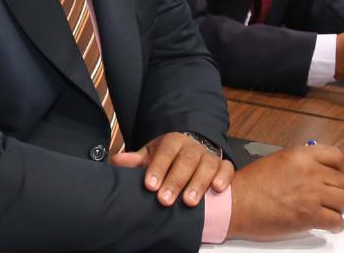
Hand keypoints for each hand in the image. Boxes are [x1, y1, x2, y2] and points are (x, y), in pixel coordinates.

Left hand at [109, 132, 233, 206]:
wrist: (190, 149)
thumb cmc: (168, 156)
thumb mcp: (150, 155)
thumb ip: (135, 160)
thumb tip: (116, 160)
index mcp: (173, 141)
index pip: (166, 151)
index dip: (158, 167)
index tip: (150, 185)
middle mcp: (192, 147)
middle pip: (186, 161)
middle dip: (175, 181)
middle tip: (165, 200)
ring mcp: (208, 156)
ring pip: (207, 165)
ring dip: (198, 183)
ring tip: (189, 201)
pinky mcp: (222, 165)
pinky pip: (227, 169)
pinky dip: (224, 178)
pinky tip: (218, 189)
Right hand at [228, 145, 343, 239]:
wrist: (236, 204)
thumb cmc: (251, 184)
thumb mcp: (279, 160)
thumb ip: (301, 161)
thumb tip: (317, 168)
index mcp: (302, 156)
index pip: (337, 157)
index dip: (341, 168)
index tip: (339, 175)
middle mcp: (311, 172)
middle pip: (341, 181)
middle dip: (337, 190)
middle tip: (330, 197)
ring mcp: (312, 194)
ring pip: (342, 200)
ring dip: (338, 207)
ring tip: (330, 211)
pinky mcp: (310, 216)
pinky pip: (336, 221)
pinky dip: (336, 225)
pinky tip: (330, 225)